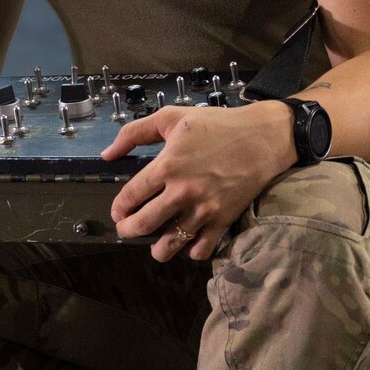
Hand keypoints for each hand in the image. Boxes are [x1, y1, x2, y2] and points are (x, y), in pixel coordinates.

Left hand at [101, 102, 295, 261]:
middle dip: (129, 231)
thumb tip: (107, 154)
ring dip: (158, 249)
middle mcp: (183, 192)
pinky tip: (186, 244)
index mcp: (167, 166)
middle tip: (127, 230)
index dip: (119, 207)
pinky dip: (191, 252)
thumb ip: (134, 133)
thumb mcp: (170, 117)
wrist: (262, 137)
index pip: (131, 196)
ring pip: (171, 243)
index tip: (118, 211)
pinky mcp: (224, 220)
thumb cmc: (216, 124)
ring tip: (154, 246)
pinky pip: (202, 249)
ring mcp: (204, 209)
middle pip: (145, 224)